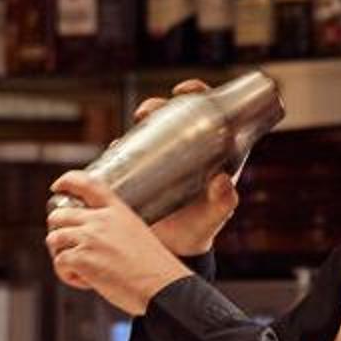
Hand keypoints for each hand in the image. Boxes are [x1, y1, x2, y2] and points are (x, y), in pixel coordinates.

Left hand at [45, 171, 194, 317]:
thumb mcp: (138, 233)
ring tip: (79, 269)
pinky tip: (87, 282)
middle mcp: (100, 221)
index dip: (67, 181)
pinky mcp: (81, 259)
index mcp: (117, 211)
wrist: (162, 287)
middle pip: (59, 215)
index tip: (57, 187)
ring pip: (54, 239)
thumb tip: (98, 240)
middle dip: (57, 230)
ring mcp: (89, 239)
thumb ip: (115, 228)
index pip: (87, 183)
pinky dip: (68, 275)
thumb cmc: (155, 268)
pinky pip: (59, 263)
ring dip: (60, 254)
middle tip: (67, 247)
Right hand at [130, 79, 242, 257]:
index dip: (197, 93)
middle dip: (158, 105)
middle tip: (147, 112)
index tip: (184, 91)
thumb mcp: (215, 215)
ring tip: (134, 125)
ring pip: (149, 130)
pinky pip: (129, 152)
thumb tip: (222, 181)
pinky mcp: (140, 172)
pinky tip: (116, 147)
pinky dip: (121, 146)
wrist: (174, 249)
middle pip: (172, 115)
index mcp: (210, 152)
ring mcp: (161, 160)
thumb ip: (224, 202)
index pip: (207, 112)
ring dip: (140, 120)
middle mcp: (185, 150)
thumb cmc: (200, 228)